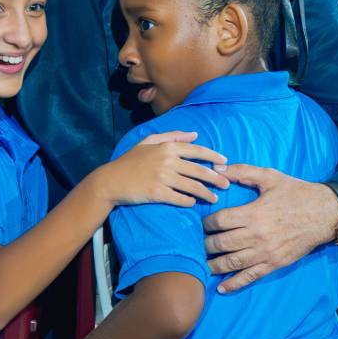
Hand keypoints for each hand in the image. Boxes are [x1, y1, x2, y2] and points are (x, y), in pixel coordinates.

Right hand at [94, 131, 228, 206]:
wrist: (111, 180)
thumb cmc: (130, 161)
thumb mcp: (148, 142)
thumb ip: (172, 136)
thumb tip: (194, 134)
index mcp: (167, 147)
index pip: (197, 151)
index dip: (214, 157)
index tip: (225, 163)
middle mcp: (167, 161)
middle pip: (200, 171)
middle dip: (216, 178)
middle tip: (226, 184)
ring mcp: (162, 178)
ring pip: (193, 187)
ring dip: (206, 194)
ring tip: (214, 198)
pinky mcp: (157, 193)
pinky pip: (180, 199)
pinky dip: (189, 202)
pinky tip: (193, 203)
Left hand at [203, 166, 337, 291]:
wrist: (325, 214)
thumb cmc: (296, 192)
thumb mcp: (270, 177)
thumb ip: (243, 172)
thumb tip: (218, 169)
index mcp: (253, 213)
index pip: (219, 221)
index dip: (205, 223)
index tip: (201, 223)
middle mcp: (257, 235)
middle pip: (221, 244)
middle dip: (205, 245)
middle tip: (197, 244)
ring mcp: (265, 252)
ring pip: (232, 263)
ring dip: (214, 265)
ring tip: (202, 265)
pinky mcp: (274, 264)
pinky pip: (250, 276)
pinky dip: (234, 284)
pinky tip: (221, 288)